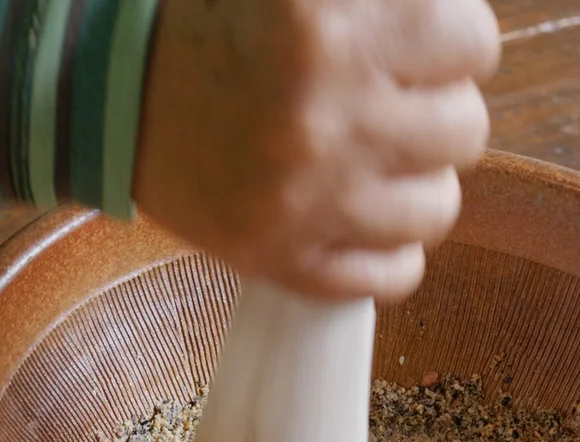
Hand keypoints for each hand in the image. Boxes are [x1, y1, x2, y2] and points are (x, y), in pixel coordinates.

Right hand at [133, 0, 499, 300]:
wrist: (106, 95)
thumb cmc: (209, 23)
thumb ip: (384, 2)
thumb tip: (456, 36)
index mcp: (328, 28)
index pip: (473, 44)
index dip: (451, 40)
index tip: (419, 44)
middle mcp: (323, 116)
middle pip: (463, 128)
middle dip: (433, 108)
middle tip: (388, 100)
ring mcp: (304, 200)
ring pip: (437, 207)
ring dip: (415, 180)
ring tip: (372, 158)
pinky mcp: (279, 260)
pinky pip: (393, 275)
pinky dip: (387, 249)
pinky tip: (357, 212)